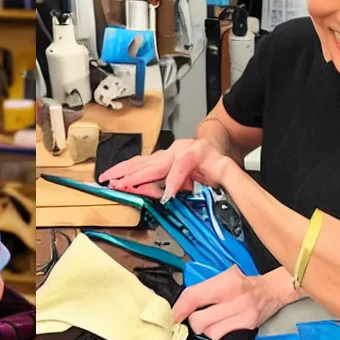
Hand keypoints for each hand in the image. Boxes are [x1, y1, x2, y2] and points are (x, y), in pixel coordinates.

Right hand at [99, 138, 236, 201]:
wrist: (215, 143)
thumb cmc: (218, 159)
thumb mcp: (229, 169)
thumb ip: (229, 179)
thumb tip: (231, 191)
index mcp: (196, 151)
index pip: (182, 165)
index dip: (174, 180)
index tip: (167, 196)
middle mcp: (178, 149)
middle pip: (154, 163)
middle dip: (135, 176)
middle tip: (120, 185)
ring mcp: (166, 152)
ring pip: (142, 162)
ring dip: (123, 171)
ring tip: (108, 178)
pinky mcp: (159, 157)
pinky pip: (140, 163)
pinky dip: (125, 170)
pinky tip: (113, 174)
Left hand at [172, 266, 284, 338]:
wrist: (273, 289)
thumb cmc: (245, 283)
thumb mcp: (224, 276)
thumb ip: (203, 287)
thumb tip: (181, 302)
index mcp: (226, 281)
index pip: (194, 296)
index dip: (179, 308)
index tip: (174, 315)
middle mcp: (235, 297)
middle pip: (198, 319)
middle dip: (192, 319)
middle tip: (195, 316)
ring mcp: (243, 313)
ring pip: (208, 331)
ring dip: (204, 327)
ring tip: (210, 319)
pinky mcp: (247, 324)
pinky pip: (220, 334)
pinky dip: (215, 332)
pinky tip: (219, 324)